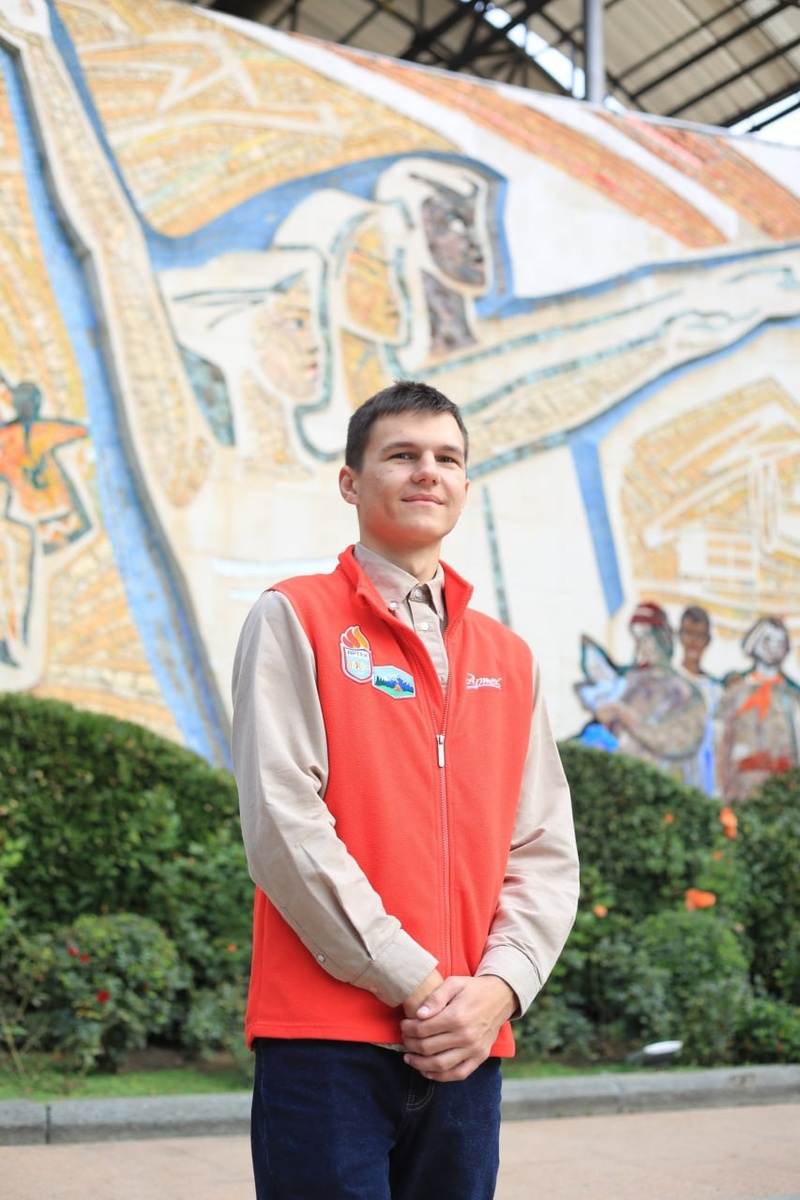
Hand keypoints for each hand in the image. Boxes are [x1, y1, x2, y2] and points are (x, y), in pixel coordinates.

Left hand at [400, 974, 515, 1081]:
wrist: (500, 997)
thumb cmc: (473, 989)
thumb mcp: (454, 983)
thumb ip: (435, 997)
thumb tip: (419, 1014)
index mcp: (457, 1017)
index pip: (423, 1029)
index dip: (408, 1029)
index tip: (403, 1025)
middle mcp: (465, 1036)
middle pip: (428, 1048)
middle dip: (410, 1044)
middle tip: (404, 1039)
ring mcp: (474, 1049)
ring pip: (440, 1065)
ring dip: (420, 1064)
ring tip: (408, 1058)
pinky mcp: (480, 1057)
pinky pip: (458, 1074)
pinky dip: (440, 1077)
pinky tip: (427, 1071)